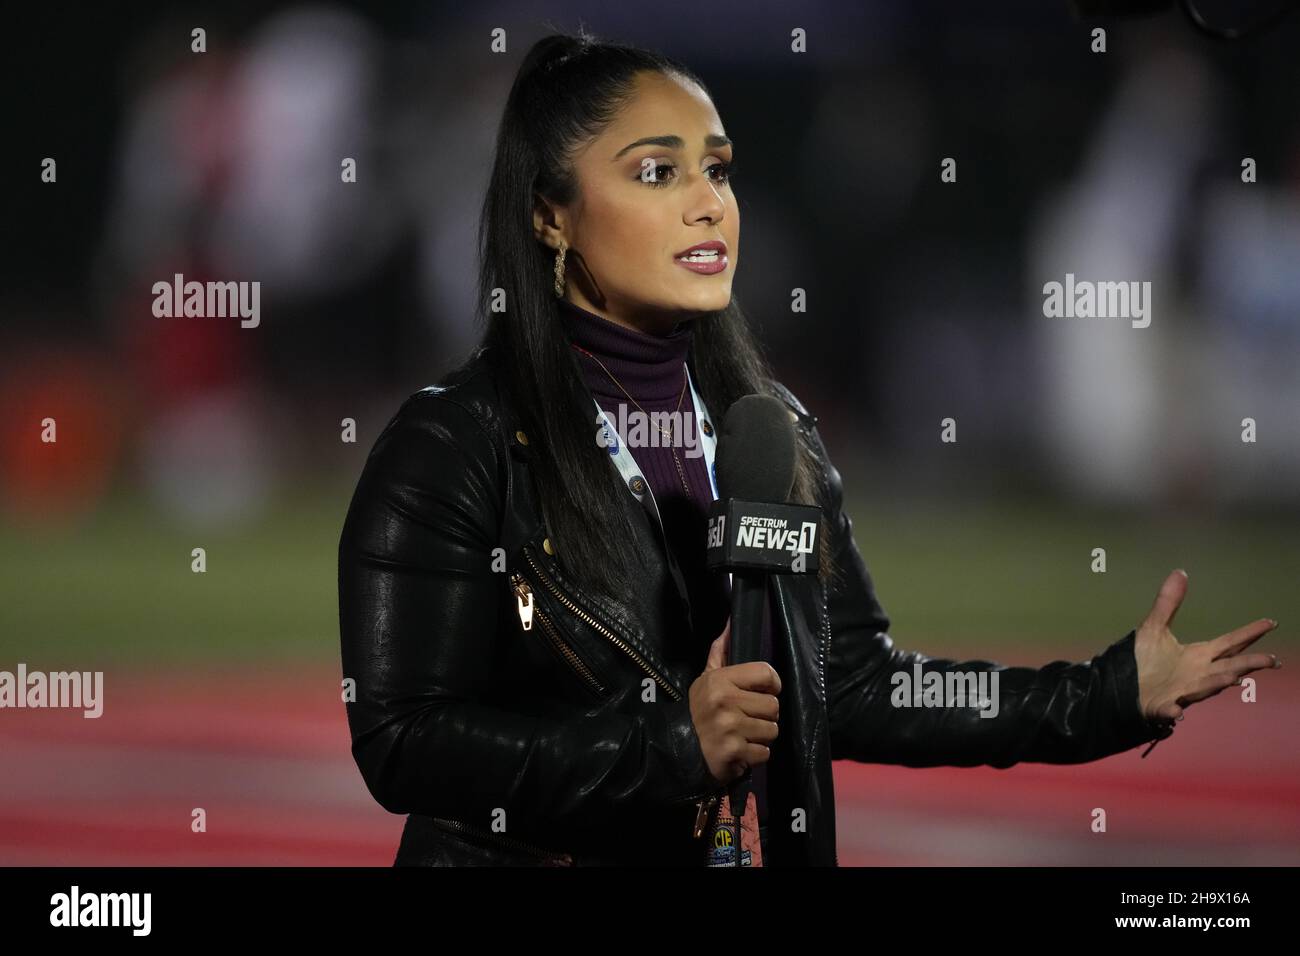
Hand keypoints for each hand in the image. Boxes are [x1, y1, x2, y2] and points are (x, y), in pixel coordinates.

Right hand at [687, 619, 781, 784]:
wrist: (682, 750)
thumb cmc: (701, 711)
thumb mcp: (707, 679)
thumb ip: (720, 653)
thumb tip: (730, 624)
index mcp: (720, 680)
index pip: (767, 673)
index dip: (772, 684)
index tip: (763, 691)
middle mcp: (724, 701)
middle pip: (773, 705)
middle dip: (764, 715)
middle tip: (747, 718)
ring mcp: (729, 727)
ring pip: (772, 730)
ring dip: (761, 736)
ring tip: (743, 734)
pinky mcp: (734, 752)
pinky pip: (765, 752)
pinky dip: (756, 755)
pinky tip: (741, 749)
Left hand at [1134, 569, 1279, 724]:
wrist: (1122, 685)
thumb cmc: (1144, 660)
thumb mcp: (1154, 627)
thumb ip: (1168, 603)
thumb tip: (1181, 571)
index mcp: (1198, 656)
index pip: (1229, 643)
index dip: (1249, 634)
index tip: (1271, 623)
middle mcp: (1196, 675)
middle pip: (1228, 667)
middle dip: (1248, 664)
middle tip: (1270, 660)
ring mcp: (1180, 692)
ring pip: (1204, 688)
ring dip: (1216, 683)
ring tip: (1232, 677)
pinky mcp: (1160, 706)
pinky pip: (1168, 710)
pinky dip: (1172, 710)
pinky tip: (1176, 710)